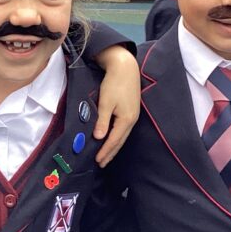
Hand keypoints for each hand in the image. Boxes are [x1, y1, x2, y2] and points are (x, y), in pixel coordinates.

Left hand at [92, 45, 140, 166]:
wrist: (125, 67)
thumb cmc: (114, 83)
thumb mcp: (106, 102)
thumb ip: (102, 121)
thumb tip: (99, 138)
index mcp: (126, 120)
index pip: (114, 141)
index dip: (105, 152)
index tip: (97, 161)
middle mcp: (132, 120)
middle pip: (120, 141)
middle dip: (110, 153)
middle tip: (101, 163)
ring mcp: (133, 115)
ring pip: (122, 136)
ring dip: (114, 146)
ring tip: (106, 155)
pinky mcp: (131, 110)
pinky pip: (123, 129)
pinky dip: (116, 137)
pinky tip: (112, 138)